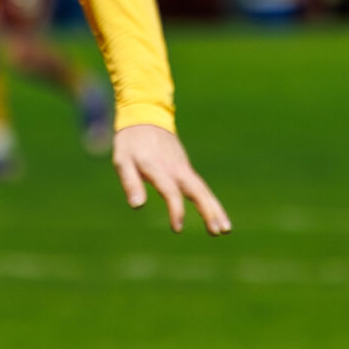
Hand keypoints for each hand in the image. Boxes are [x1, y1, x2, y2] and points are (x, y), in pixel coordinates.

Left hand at [112, 124, 231, 234]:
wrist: (146, 116)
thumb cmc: (130, 143)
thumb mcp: (122, 160)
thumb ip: (130, 182)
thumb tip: (137, 206)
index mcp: (158, 168)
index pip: (170, 191)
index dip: (175, 209)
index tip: (177, 228)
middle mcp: (176, 169)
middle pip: (198, 191)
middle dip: (209, 211)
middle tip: (219, 231)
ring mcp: (183, 168)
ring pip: (203, 190)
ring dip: (215, 209)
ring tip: (225, 230)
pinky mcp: (186, 168)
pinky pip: (200, 187)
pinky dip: (210, 201)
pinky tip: (216, 215)